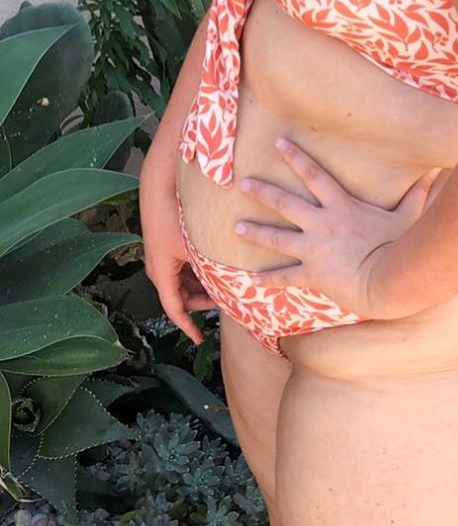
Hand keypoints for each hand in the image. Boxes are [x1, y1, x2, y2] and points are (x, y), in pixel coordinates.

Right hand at [139, 158, 215, 346]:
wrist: (160, 186)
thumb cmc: (177, 215)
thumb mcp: (196, 246)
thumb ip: (209, 267)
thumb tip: (230, 286)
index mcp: (162, 272)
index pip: (174, 309)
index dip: (187, 326)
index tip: (199, 339)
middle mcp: (159, 267)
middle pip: (181, 296)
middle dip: (201, 303)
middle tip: (225, 303)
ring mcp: (163, 255)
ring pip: (183, 281)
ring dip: (201, 287)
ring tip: (225, 286)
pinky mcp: (168, 243)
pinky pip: (183, 266)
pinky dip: (198, 271)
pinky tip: (217, 266)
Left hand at [234, 137, 440, 317]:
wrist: (387, 278)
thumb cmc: (399, 244)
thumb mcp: (409, 214)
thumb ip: (418, 191)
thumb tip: (436, 168)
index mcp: (342, 206)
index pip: (314, 175)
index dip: (296, 157)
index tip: (278, 144)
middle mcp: (322, 224)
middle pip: (286, 203)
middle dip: (263, 191)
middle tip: (243, 183)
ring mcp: (314, 249)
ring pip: (277, 237)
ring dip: (256, 231)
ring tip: (237, 227)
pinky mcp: (312, 274)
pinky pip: (285, 277)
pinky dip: (268, 280)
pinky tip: (251, 280)